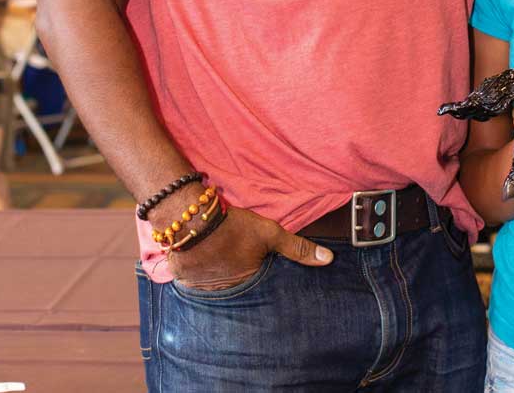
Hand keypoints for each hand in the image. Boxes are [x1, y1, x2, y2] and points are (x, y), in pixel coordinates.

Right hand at [166, 202, 332, 289]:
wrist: (191, 221)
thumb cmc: (233, 227)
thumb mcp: (269, 233)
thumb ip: (298, 248)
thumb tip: (328, 259)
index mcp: (248, 283)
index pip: (259, 286)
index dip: (258, 273)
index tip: (257, 265)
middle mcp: (227, 292)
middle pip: (238, 286)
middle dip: (238, 278)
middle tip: (235, 260)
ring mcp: (204, 289)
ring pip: (216, 285)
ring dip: (219, 276)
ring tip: (220, 260)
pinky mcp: (185, 280)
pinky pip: (195, 281)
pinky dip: (200, 273)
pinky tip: (203, 261)